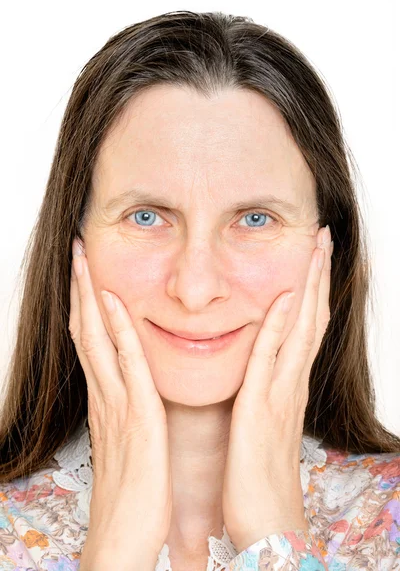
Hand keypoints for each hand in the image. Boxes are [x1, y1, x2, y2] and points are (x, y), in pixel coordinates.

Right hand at [69, 238, 171, 568]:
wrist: (125, 538)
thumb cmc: (132, 496)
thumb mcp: (128, 444)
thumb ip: (127, 415)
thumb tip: (131, 394)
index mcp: (107, 402)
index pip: (91, 344)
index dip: (86, 307)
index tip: (86, 275)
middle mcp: (106, 396)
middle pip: (86, 332)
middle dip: (80, 290)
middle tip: (76, 253)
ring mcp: (117, 404)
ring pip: (97, 339)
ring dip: (90, 298)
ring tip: (84, 261)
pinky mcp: (137, 417)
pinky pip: (127, 365)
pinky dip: (118, 331)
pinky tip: (113, 303)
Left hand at [222, 225, 332, 552]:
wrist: (268, 523)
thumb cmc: (260, 476)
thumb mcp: (263, 423)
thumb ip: (264, 392)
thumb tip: (260, 368)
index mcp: (288, 385)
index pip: (305, 326)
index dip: (312, 289)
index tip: (313, 256)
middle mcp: (291, 383)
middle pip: (311, 318)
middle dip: (317, 274)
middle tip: (322, 236)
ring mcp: (280, 394)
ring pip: (300, 329)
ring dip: (308, 286)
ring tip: (315, 249)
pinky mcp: (261, 409)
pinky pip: (271, 360)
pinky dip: (278, 327)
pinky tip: (283, 299)